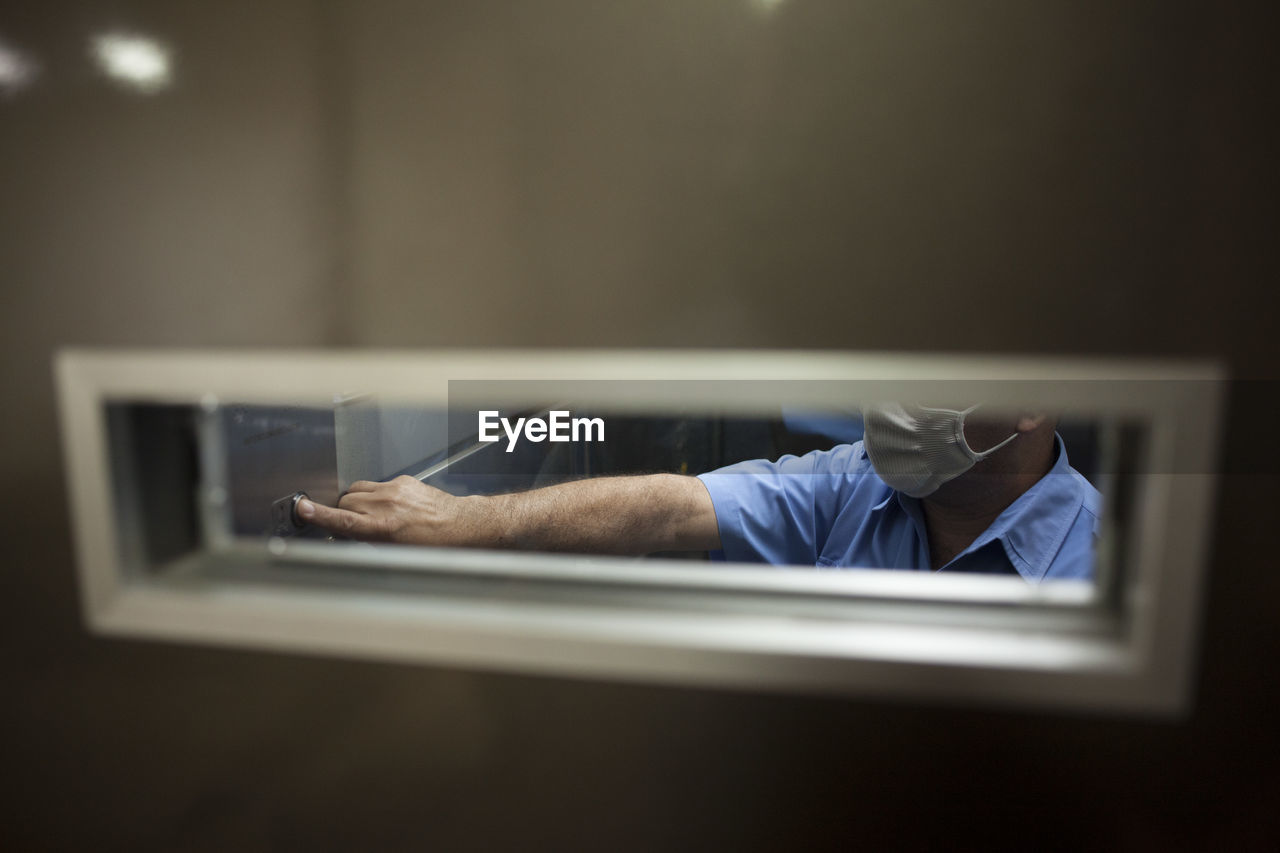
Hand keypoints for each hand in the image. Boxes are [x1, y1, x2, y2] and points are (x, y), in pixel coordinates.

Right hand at [296, 476, 469, 544]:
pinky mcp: (402, 480)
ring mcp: (395, 489)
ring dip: (356, 500)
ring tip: (370, 514)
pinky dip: (375, 495)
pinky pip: (376, 484)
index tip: (303, 508)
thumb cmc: (433, 544)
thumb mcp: (396, 551)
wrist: (461, 524)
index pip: (343, 520)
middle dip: (343, 512)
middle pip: (345, 501)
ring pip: (357, 489)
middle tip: (354, 524)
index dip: (319, 514)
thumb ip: (367, 539)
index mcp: (383, 527)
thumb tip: (346, 535)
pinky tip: (389, 506)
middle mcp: (387, 505)